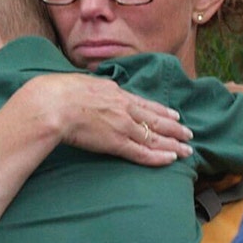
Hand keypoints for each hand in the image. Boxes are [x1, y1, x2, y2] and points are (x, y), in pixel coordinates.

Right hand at [19, 74, 192, 165]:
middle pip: (156, 120)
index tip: (174, 115)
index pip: (144, 104)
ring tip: (187, 150)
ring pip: (154, 137)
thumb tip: (89, 87)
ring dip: (173, 145)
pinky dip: (158, 157)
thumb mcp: (81, 82)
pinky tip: (171, 159)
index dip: (161, 111)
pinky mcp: (116, 143)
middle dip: (174, 128)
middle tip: (189, 134)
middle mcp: (124, 108)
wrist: (53, 104)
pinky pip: (142, 152)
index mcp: (115, 93)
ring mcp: (122, 126)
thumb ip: (92, 88)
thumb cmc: (58, 93)